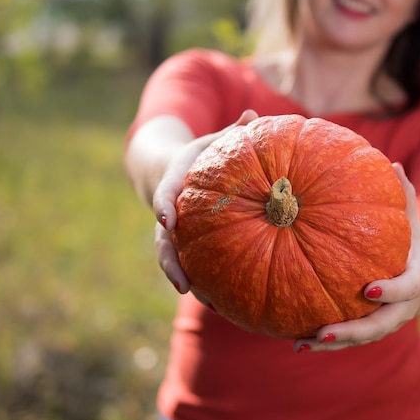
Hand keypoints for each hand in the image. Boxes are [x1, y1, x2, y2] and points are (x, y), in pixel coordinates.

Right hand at [153, 109, 258, 293]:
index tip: (168, 220)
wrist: (172, 169)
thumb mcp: (213, 141)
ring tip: (208, 304)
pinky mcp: (185, 244)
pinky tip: (223, 304)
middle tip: (181, 284)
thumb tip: (256, 114)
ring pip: (175, 260)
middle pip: (164, 241)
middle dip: (170, 263)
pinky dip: (202, 283)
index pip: (165, 195)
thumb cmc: (201, 155)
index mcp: (174, 183)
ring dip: (186, 281)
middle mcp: (171, 212)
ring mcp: (176, 232)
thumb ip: (232, 132)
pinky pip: (191, 264)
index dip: (164, 207)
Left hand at [292, 163, 419, 352]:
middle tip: (324, 330)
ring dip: (331, 343)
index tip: (368, 290)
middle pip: (380, 327)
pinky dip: (325, 341)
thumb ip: (405, 198)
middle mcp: (403, 308)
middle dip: (352, 332)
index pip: (407, 290)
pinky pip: (349, 338)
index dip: (390, 292)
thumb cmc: (414, 245)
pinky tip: (296, 339)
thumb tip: (393, 164)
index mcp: (417, 281)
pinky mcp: (371, 328)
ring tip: (300, 343)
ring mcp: (387, 321)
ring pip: (360, 339)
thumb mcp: (413, 222)